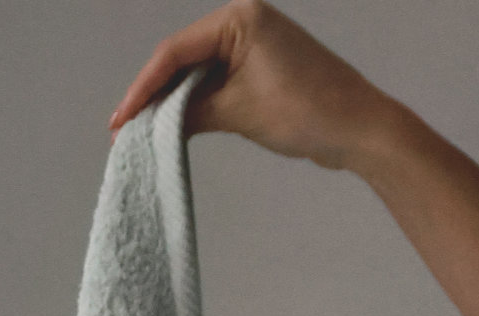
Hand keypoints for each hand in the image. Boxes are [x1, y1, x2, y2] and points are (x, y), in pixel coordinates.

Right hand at [108, 1, 387, 171]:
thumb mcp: (239, 112)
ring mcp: (253, 44)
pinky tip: (176, 128)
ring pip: (198, 74)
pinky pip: (217, 84)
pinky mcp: (260, 68)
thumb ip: (192, 113)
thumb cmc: (308, 111)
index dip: (143, 88)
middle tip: (125, 130)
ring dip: (173, 104)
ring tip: (144, 133)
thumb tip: (155, 124)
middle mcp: (244, 22)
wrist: (358, 129)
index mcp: (239, 18)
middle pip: (183, 59)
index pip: (176, 52)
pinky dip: (197, 106)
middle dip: (154, 96)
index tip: (120, 120)